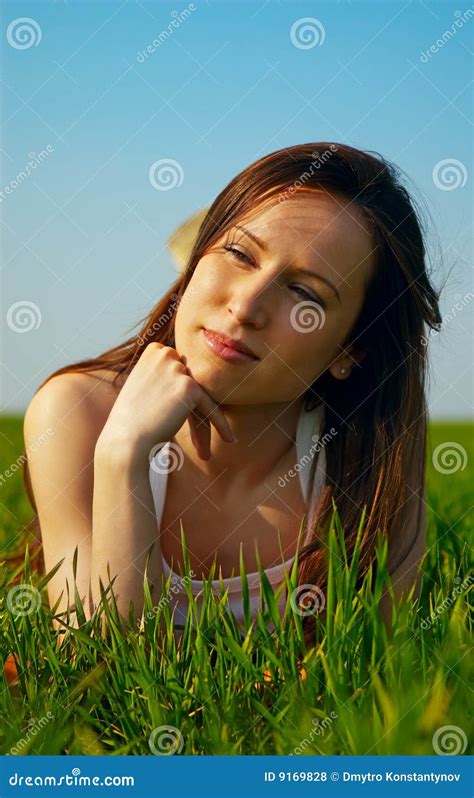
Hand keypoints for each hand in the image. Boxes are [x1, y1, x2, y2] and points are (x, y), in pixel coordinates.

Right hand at [98, 342, 234, 462]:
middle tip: (196, 431)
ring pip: (202, 393)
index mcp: (153, 350)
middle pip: (193, 378)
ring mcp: (177, 368)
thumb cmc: (131, 420)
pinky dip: (221, 424)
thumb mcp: (144, 386)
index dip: (183, 389)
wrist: (124, 441)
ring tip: (205, 444)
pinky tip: (230, 439)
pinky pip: (211, 406)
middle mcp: (164, 353)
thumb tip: (186, 366)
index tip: (183, 409)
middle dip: (195, 402)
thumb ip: (163, 374)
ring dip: (206, 416)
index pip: (181, 366)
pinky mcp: (188, 386)